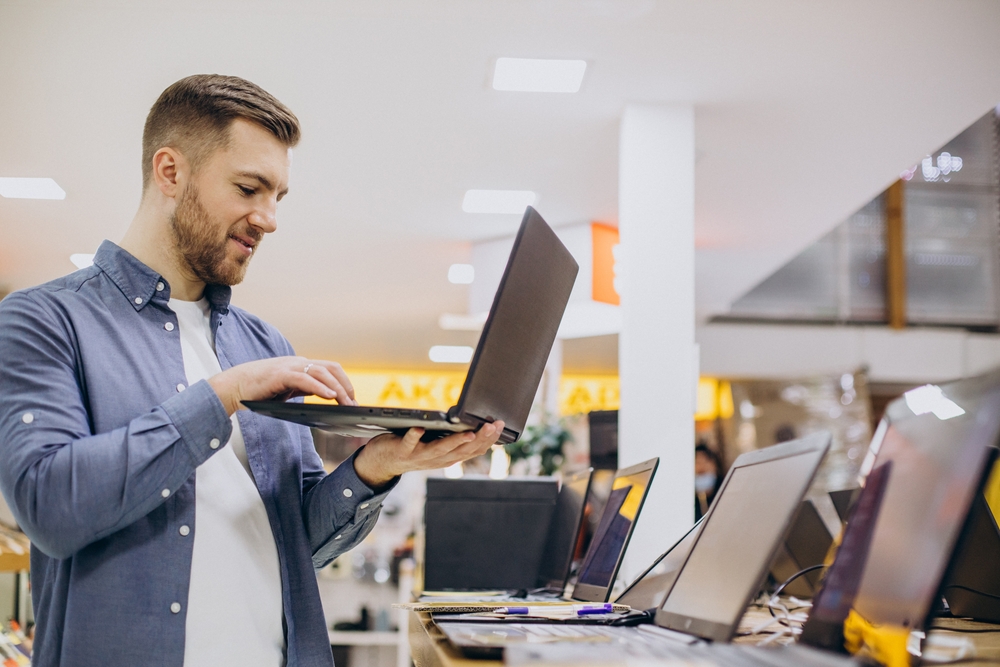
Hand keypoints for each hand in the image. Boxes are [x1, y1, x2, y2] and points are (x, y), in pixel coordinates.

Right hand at [207, 356, 355, 415]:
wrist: (234, 386)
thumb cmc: (259, 389)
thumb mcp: (288, 388)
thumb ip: (304, 388)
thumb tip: (324, 395)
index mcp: (301, 365)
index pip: (330, 369)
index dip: (344, 382)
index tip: (352, 398)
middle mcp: (298, 363)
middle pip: (331, 369)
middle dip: (346, 385)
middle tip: (353, 403)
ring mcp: (290, 367)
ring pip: (322, 373)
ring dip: (337, 388)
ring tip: (346, 402)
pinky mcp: (280, 375)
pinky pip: (305, 379)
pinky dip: (320, 387)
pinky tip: (329, 396)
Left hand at [353, 421, 505, 487]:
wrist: (382, 463)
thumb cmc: (413, 448)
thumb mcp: (438, 445)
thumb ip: (454, 438)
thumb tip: (476, 425)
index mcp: (448, 457)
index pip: (474, 450)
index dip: (489, 440)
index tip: (501, 425)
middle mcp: (437, 460)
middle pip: (462, 450)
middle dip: (480, 438)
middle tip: (493, 425)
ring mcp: (420, 456)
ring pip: (441, 450)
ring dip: (455, 442)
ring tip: (469, 432)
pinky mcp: (402, 450)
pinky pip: (409, 443)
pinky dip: (414, 436)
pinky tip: (420, 427)